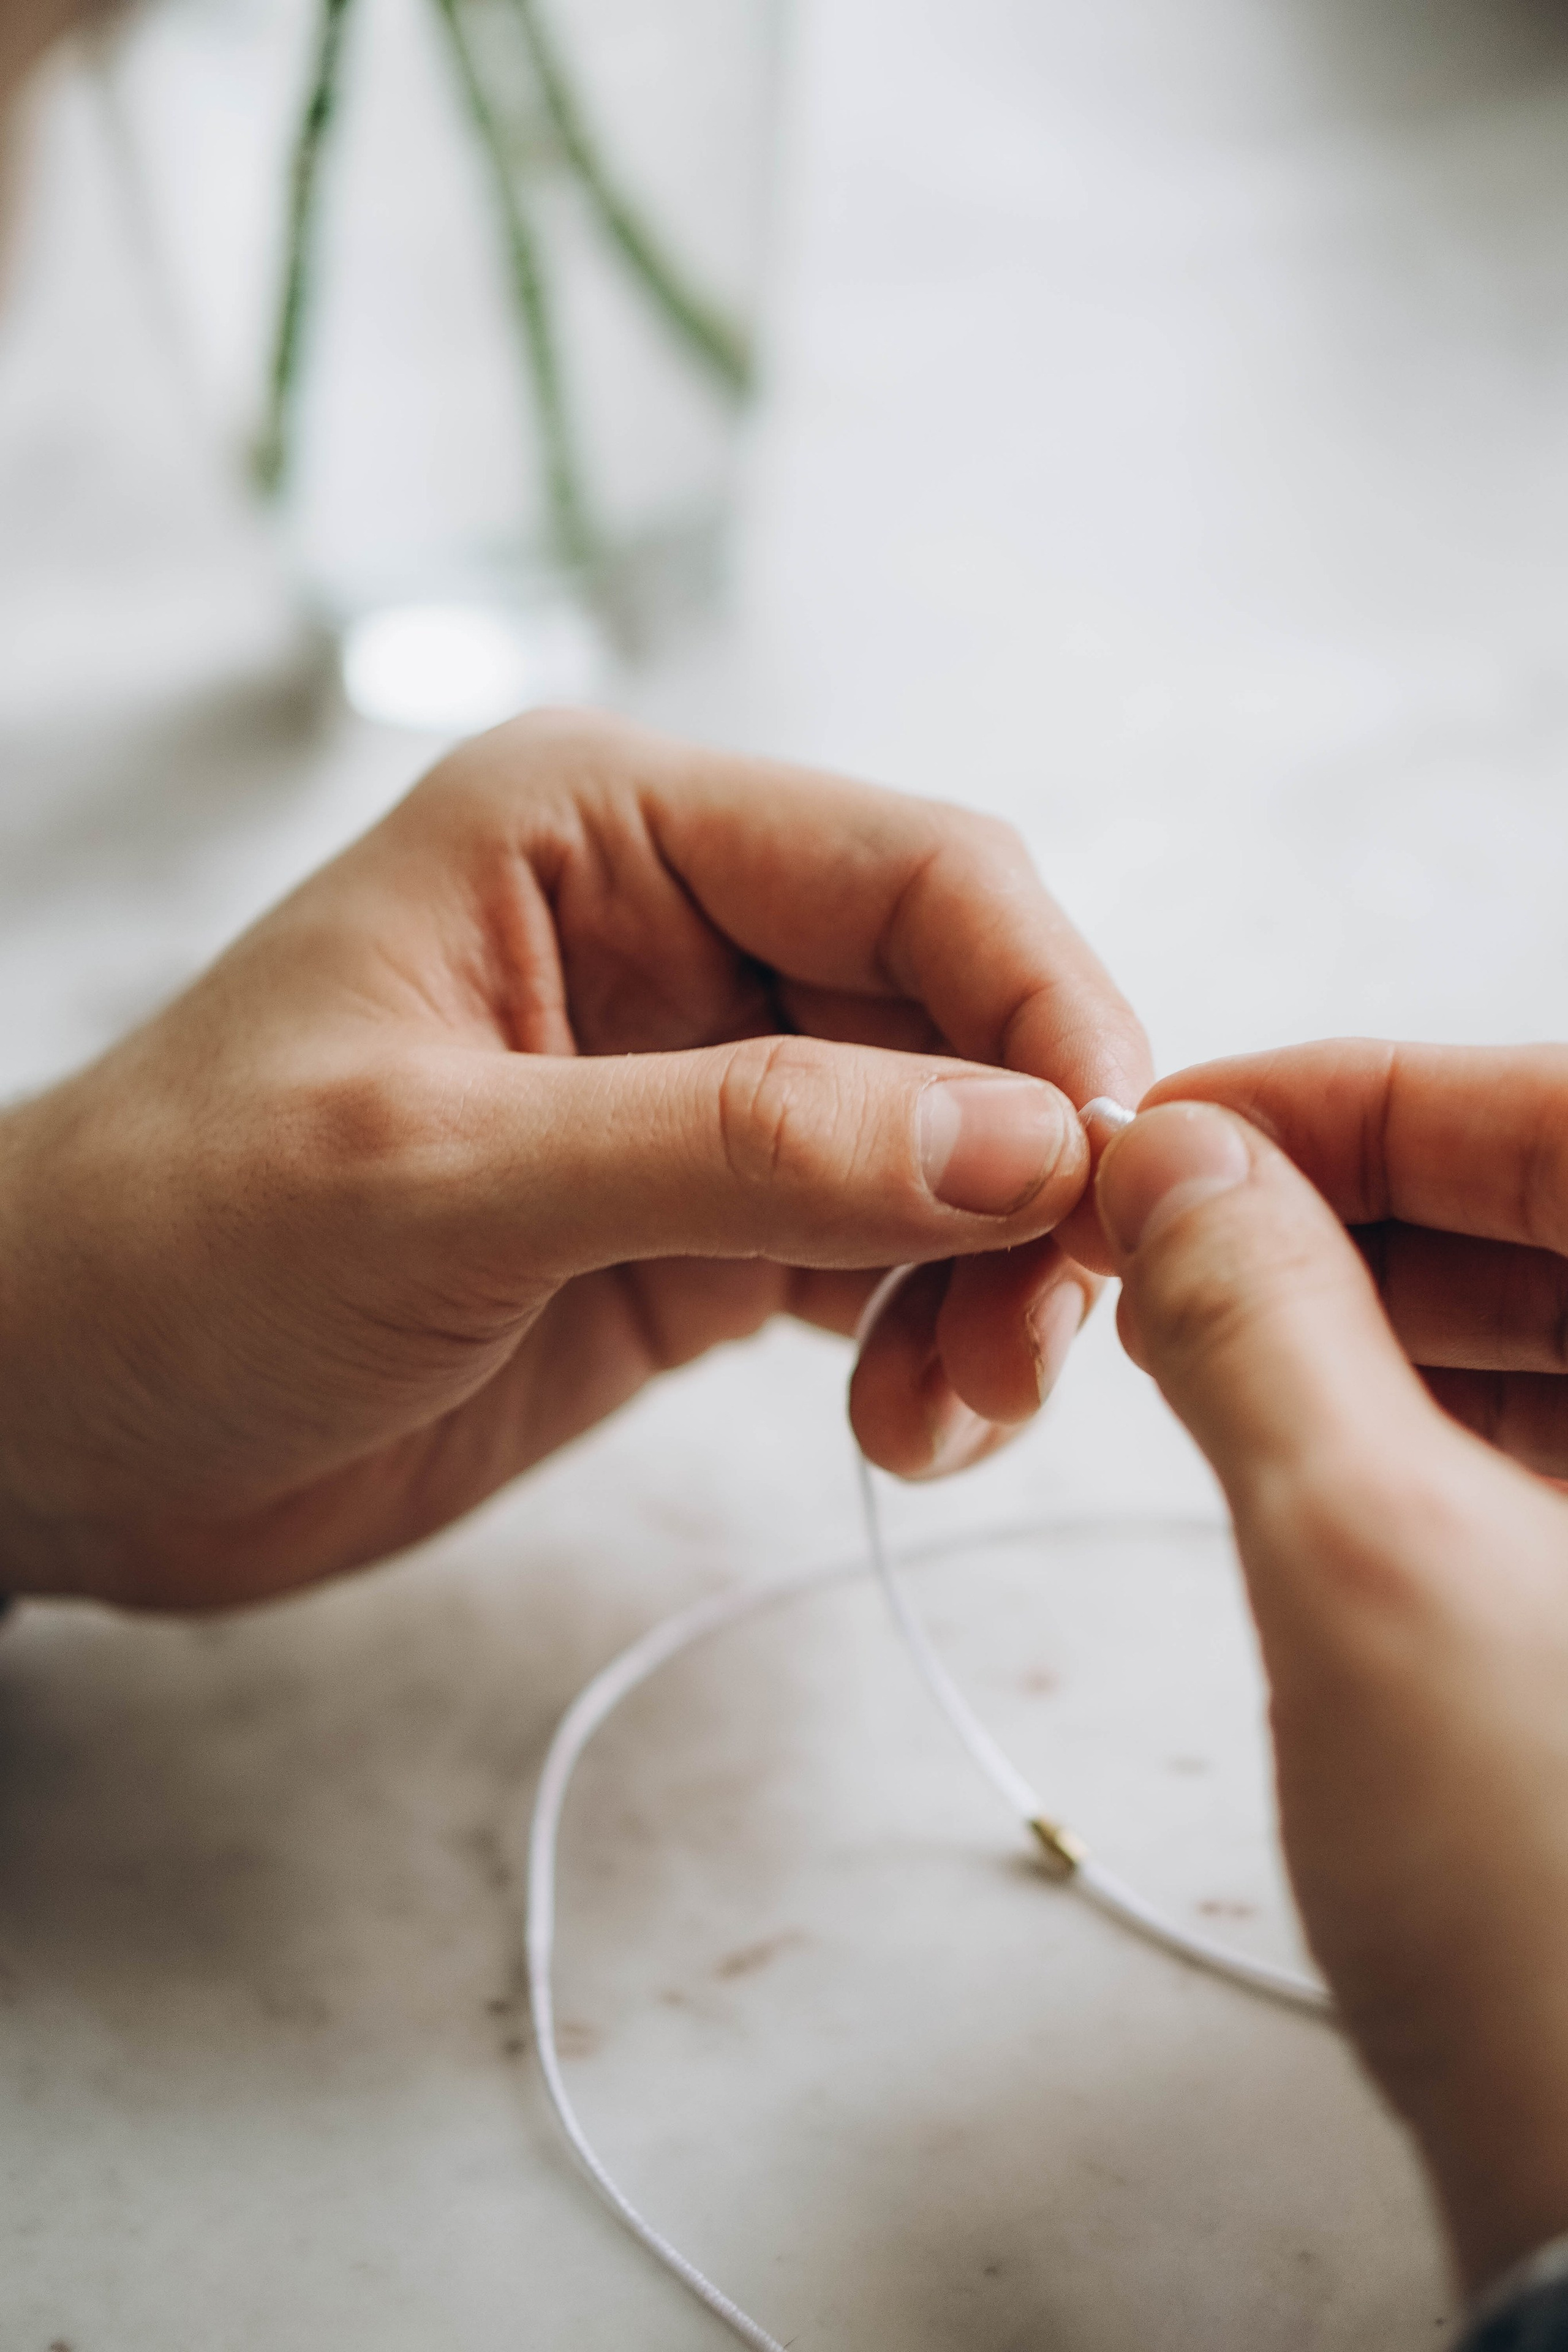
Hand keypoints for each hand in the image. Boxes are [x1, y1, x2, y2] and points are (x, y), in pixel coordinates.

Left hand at [0, 712, 1147, 1609]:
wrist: (58, 1418)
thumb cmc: (173, 1247)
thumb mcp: (441, 1174)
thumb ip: (738, 1146)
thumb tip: (1026, 1141)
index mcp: (603, 829)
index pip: (918, 869)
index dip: (1044, 1005)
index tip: (1109, 1169)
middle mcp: (672, 936)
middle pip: (959, 1015)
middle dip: (1029, 1174)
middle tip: (1034, 1346)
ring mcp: (694, 1091)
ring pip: (946, 1150)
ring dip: (993, 1277)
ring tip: (952, 1418)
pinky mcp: (696, 1232)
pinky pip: (883, 1259)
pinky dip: (932, 1339)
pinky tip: (908, 1429)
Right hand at [1096, 1046, 1567, 2294]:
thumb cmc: (1555, 1922)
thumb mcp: (1365, 1561)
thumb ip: (1263, 1321)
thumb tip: (1178, 1165)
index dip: (1373, 1097)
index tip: (1195, 1110)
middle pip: (1565, 1227)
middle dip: (1352, 1207)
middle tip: (1163, 1220)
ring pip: (1557, 1339)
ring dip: (1373, 1310)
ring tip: (1194, 1319)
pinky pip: (1553, 1449)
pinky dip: (1416, 1414)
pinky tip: (1285, 1418)